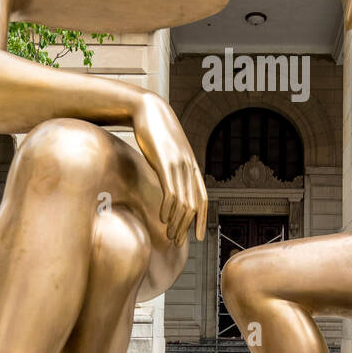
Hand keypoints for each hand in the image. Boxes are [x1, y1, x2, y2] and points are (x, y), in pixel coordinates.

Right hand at [130, 93, 206, 245]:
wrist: (149, 110)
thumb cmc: (157, 132)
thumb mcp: (168, 152)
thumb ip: (172, 168)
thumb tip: (168, 184)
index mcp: (192, 167)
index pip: (202, 199)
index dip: (201, 219)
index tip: (196, 237)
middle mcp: (189, 167)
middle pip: (194, 205)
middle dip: (187, 227)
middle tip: (178, 242)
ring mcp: (178, 165)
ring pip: (183, 202)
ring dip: (177, 222)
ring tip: (169, 235)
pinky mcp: (164, 162)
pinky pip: (170, 191)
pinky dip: (168, 208)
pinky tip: (162, 218)